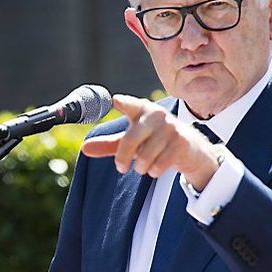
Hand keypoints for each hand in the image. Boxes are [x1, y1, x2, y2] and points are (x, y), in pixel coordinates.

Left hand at [81, 94, 221, 189]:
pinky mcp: (181, 142)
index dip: (124, 103)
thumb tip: (84, 148)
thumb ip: (108, 144)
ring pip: (144, 157)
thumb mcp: (131, 141)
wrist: (188, 148)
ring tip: (144, 165)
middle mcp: (156, 115)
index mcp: (141, 109)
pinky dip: (153, 171)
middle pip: (130, 141)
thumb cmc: (153, 141)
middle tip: (120, 167)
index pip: (130, 105)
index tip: (115, 100)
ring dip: (140, 167)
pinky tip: (157, 166)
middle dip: (121, 159)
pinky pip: (157, 165)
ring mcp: (171, 128)